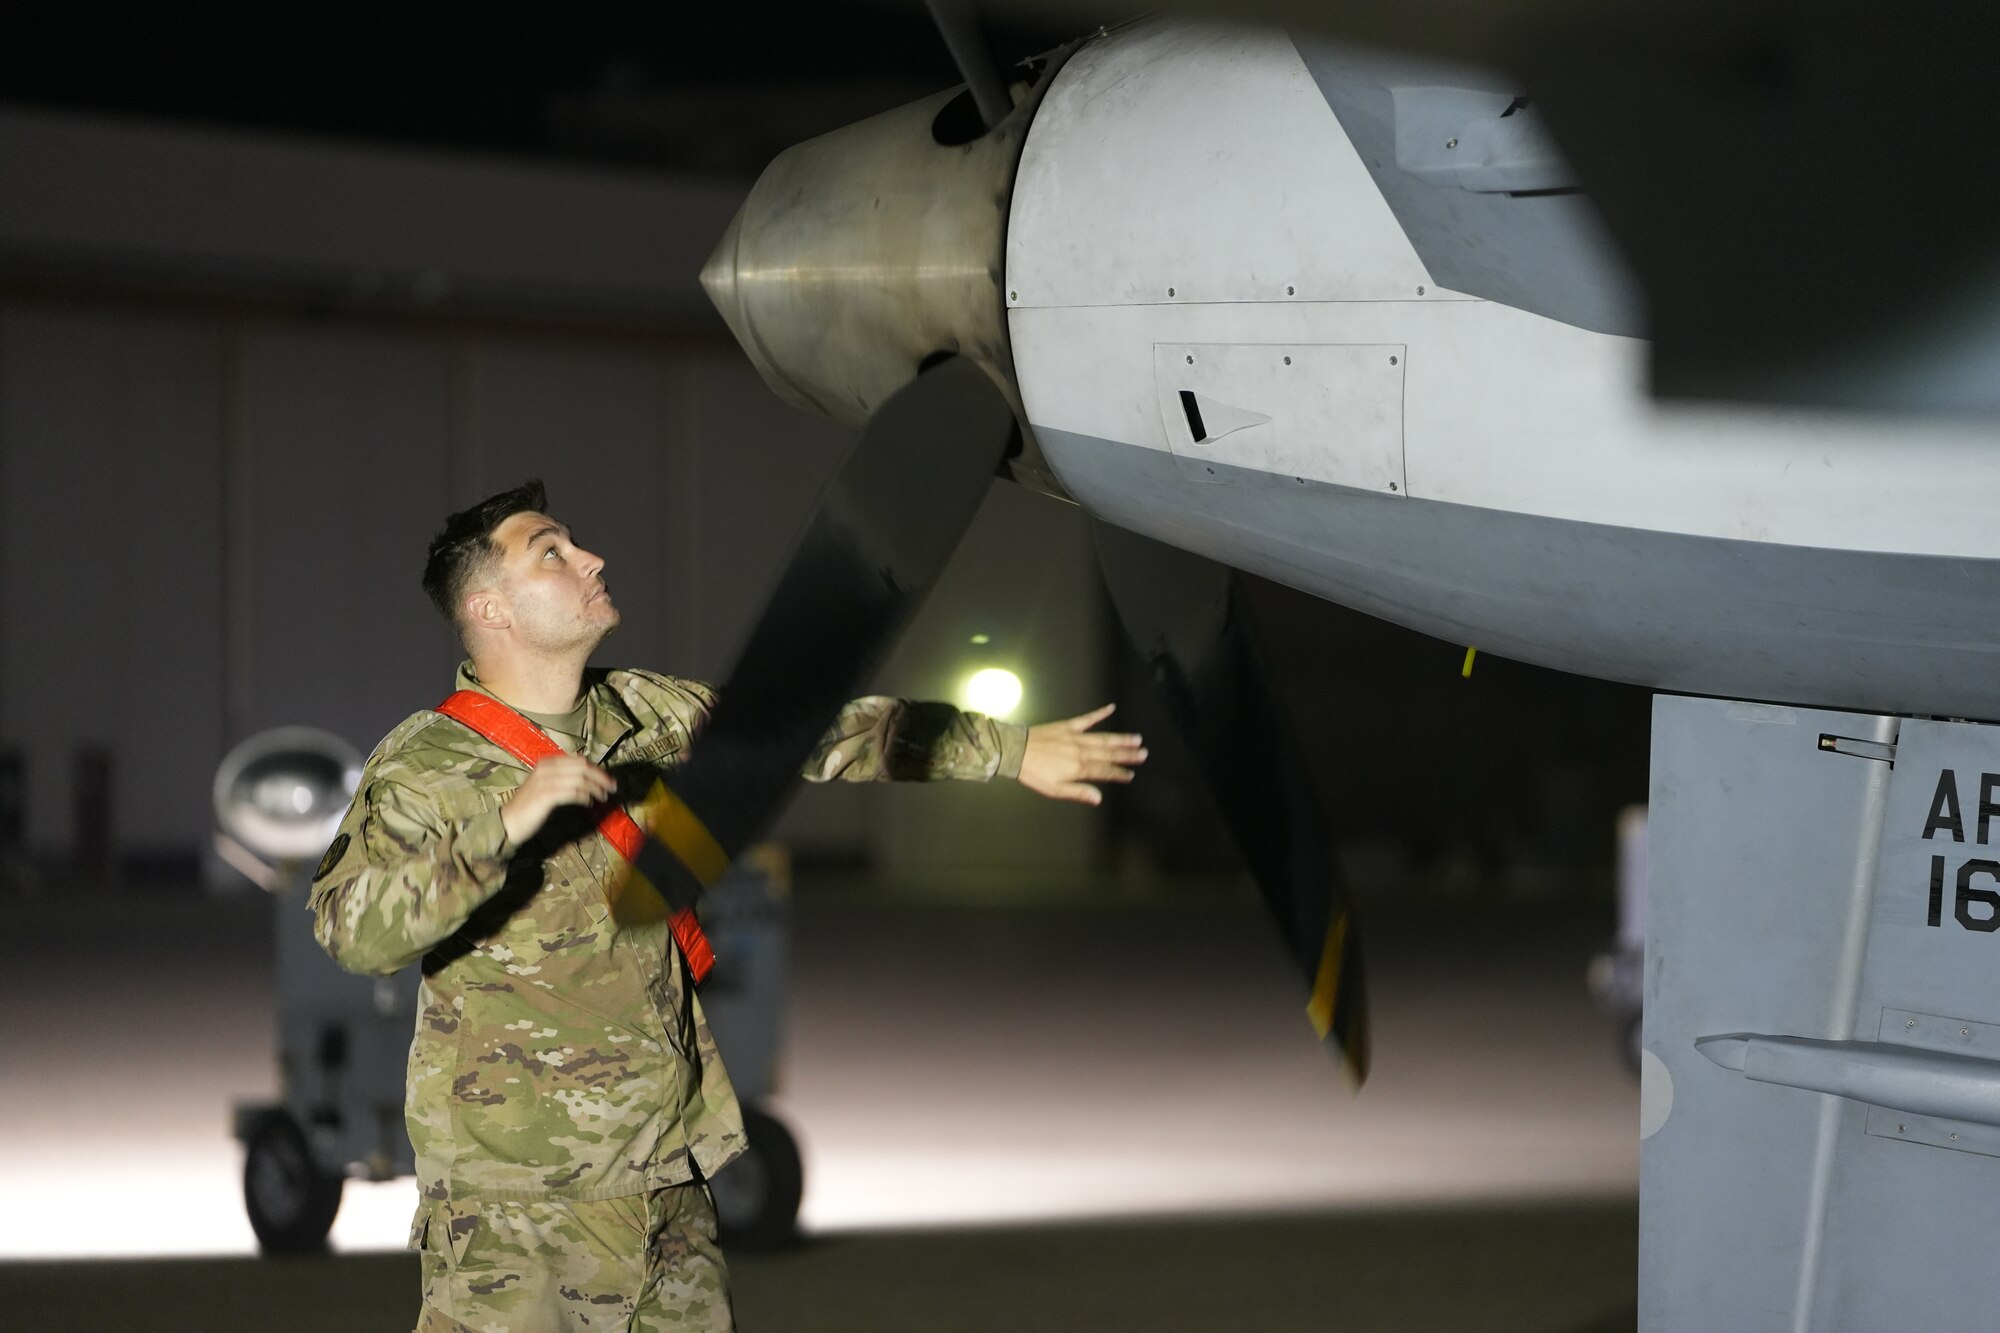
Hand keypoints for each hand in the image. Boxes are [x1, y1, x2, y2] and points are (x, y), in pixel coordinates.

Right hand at [501, 754, 617, 844]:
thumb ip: (563, 778)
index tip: (608, 779)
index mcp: (547, 763)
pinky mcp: (546, 796)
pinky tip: (589, 803)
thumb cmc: (530, 805)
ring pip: (580, 780)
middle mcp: (546, 768)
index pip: (579, 760)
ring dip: (596, 788)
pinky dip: (584, 797)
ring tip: (603, 798)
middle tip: (612, 788)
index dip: (597, 769)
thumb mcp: (547, 785)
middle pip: (582, 767)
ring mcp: (545, 781)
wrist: (509, 821)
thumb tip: (588, 776)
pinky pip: (572, 793)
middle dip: (601, 777)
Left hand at [1017, 704, 1147, 805]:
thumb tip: (1098, 799)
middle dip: (1127, 754)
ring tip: (1136, 738)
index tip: (1130, 774)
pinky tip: (1111, 708)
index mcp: (1079, 768)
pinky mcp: (1067, 726)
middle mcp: (1081, 751)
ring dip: (1120, 739)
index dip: (1119, 773)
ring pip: (1103, 738)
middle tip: (1143, 754)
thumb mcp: (1054, 789)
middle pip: (1109, 753)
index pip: (1105, 771)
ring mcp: (1075, 736)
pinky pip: (1086, 719)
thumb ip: (1078, 792)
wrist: (1015, 751)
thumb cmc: (1034, 774)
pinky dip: (1099, 713)